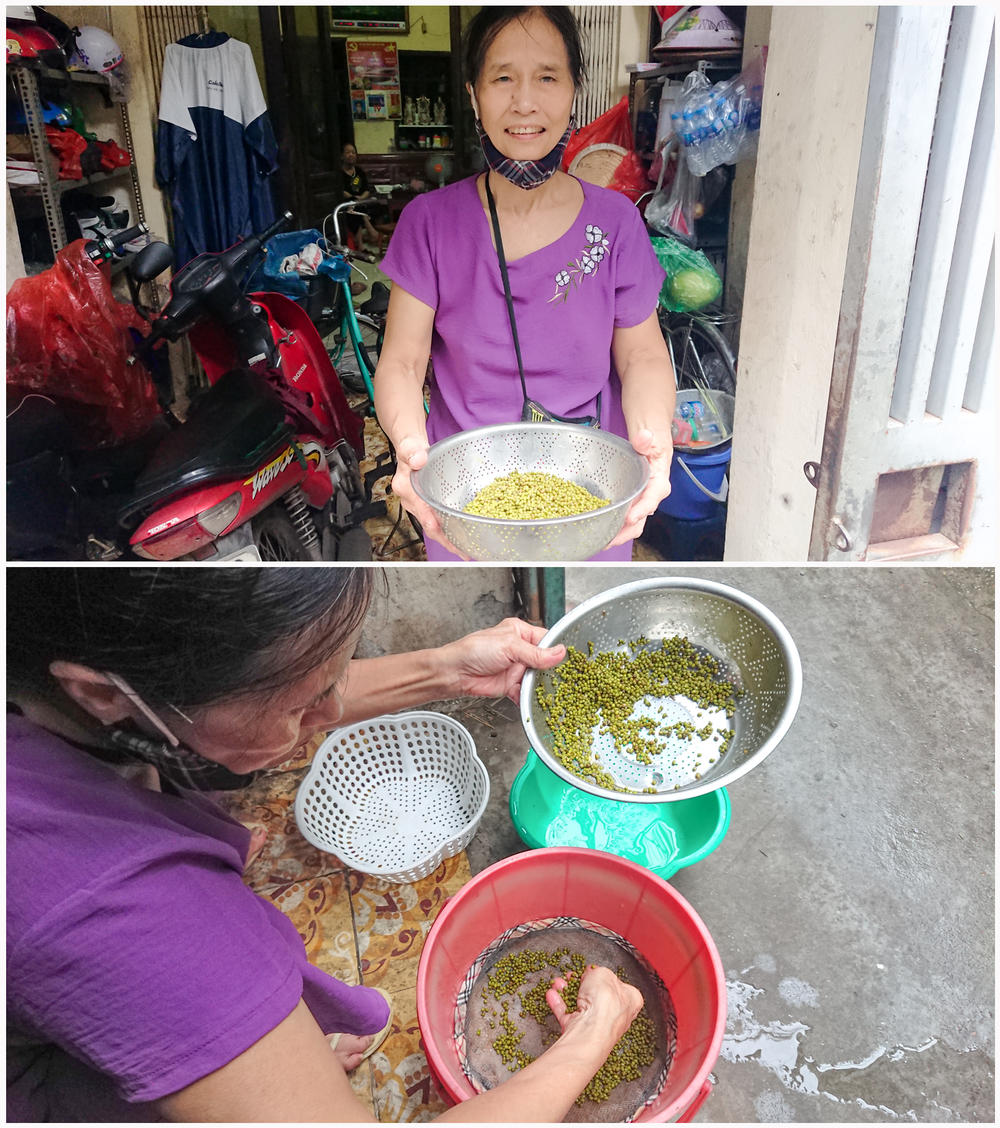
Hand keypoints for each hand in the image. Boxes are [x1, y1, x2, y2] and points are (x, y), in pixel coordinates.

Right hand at [391, 435, 464, 556]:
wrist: (409, 450)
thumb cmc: (410, 449)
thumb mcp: (410, 447)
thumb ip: (412, 451)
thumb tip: (418, 459)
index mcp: (407, 490)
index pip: (423, 514)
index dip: (436, 527)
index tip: (450, 539)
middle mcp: (413, 502)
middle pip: (431, 527)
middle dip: (448, 542)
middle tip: (465, 553)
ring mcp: (421, 505)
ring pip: (436, 526)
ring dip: (451, 539)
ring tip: (467, 550)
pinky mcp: (429, 505)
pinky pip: (440, 520)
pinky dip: (451, 529)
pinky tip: (463, 534)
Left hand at [437, 618, 565, 703]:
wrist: (455, 673)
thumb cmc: (474, 651)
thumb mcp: (509, 646)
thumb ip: (535, 653)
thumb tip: (559, 652)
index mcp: (519, 632)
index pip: (545, 639)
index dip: (556, 649)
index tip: (568, 659)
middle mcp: (519, 650)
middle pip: (544, 661)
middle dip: (550, 670)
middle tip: (562, 677)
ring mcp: (515, 668)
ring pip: (536, 678)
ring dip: (540, 685)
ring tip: (550, 690)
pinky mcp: (510, 685)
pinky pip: (525, 692)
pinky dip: (529, 698)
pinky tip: (534, 700)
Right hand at [546, 965, 642, 1047]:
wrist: (589, 1032)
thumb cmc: (604, 1006)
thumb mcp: (602, 973)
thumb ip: (596, 971)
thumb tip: (592, 972)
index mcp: (630, 1000)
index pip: (616, 984)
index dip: (601, 975)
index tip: (590, 970)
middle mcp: (616, 1015)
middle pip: (596, 994)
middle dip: (580, 983)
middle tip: (572, 976)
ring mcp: (597, 1025)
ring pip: (580, 1004)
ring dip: (567, 991)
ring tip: (559, 982)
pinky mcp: (581, 1032)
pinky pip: (568, 1015)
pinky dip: (559, 1004)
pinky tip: (552, 994)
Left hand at [607, 427, 672, 547]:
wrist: (649, 443)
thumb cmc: (651, 443)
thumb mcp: (650, 437)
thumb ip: (646, 439)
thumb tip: (644, 438)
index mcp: (658, 481)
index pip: (652, 498)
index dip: (641, 510)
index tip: (630, 518)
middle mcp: (649, 495)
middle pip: (641, 519)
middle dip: (626, 533)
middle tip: (610, 540)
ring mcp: (638, 501)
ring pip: (630, 524)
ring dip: (616, 534)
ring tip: (600, 542)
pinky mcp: (628, 502)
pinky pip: (620, 517)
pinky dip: (610, 526)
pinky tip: (596, 530)